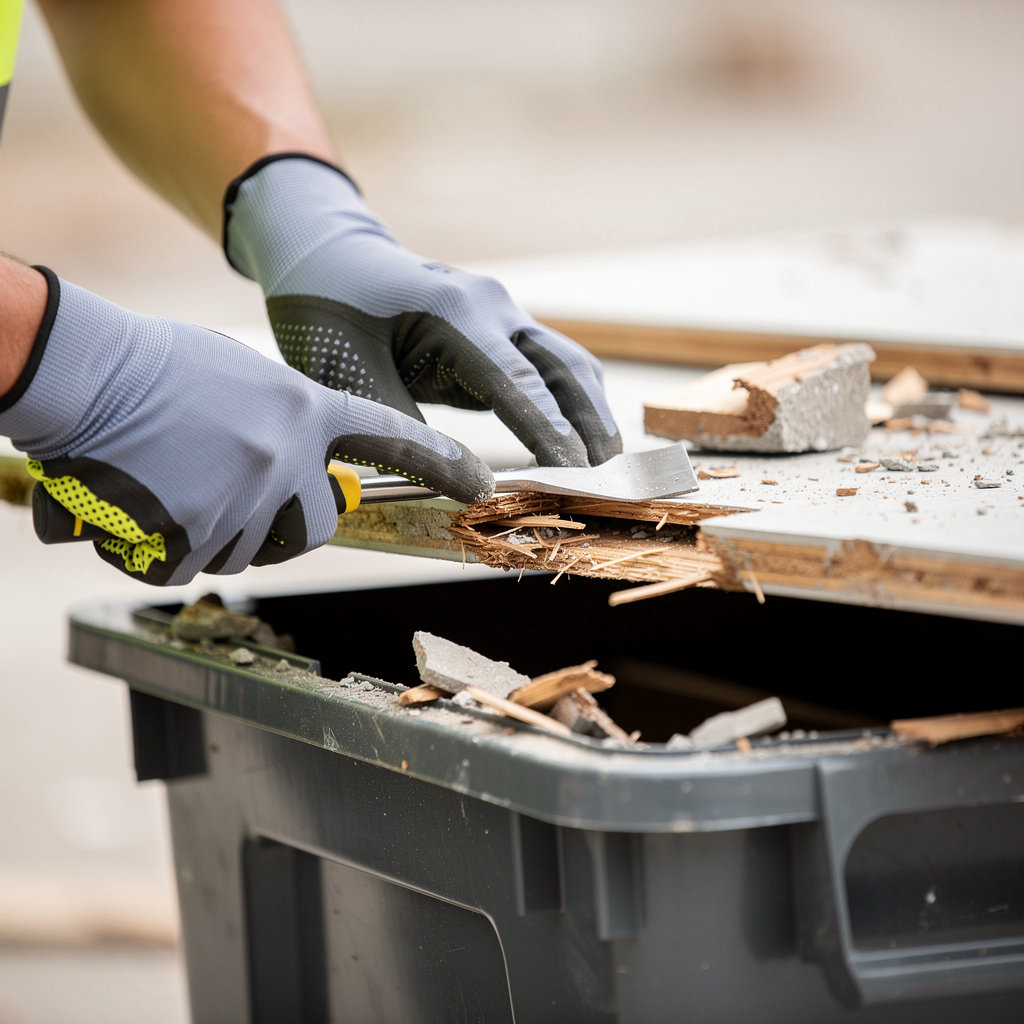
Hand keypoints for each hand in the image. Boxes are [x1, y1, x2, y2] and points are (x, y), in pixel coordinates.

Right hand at [0, 268, 492, 585]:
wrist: (83, 370)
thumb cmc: (154, 367)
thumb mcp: (243, 381)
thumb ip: (283, 426)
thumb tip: (291, 471)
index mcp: (304, 408)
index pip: (391, 437)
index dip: (440, 463)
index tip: (479, 482)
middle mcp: (287, 457)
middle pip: (313, 529)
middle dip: (280, 525)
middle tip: (231, 495)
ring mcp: (244, 497)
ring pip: (243, 552)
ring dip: (207, 532)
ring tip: (164, 480)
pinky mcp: (194, 532)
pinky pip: (187, 566)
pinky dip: (158, 548)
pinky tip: (134, 505)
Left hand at [223, 155, 621, 468]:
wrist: (329, 259)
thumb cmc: (330, 315)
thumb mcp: (346, 377)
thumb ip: (400, 430)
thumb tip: (460, 482)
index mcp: (457, 314)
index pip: (519, 384)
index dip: (551, 433)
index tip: (577, 475)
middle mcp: (494, 307)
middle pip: (565, 370)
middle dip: (591, 426)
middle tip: (610, 482)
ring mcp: (503, 314)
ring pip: (568, 365)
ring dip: (590, 414)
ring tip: (604, 468)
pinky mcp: (501, 329)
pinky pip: (550, 366)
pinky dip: (570, 403)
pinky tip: (578, 440)